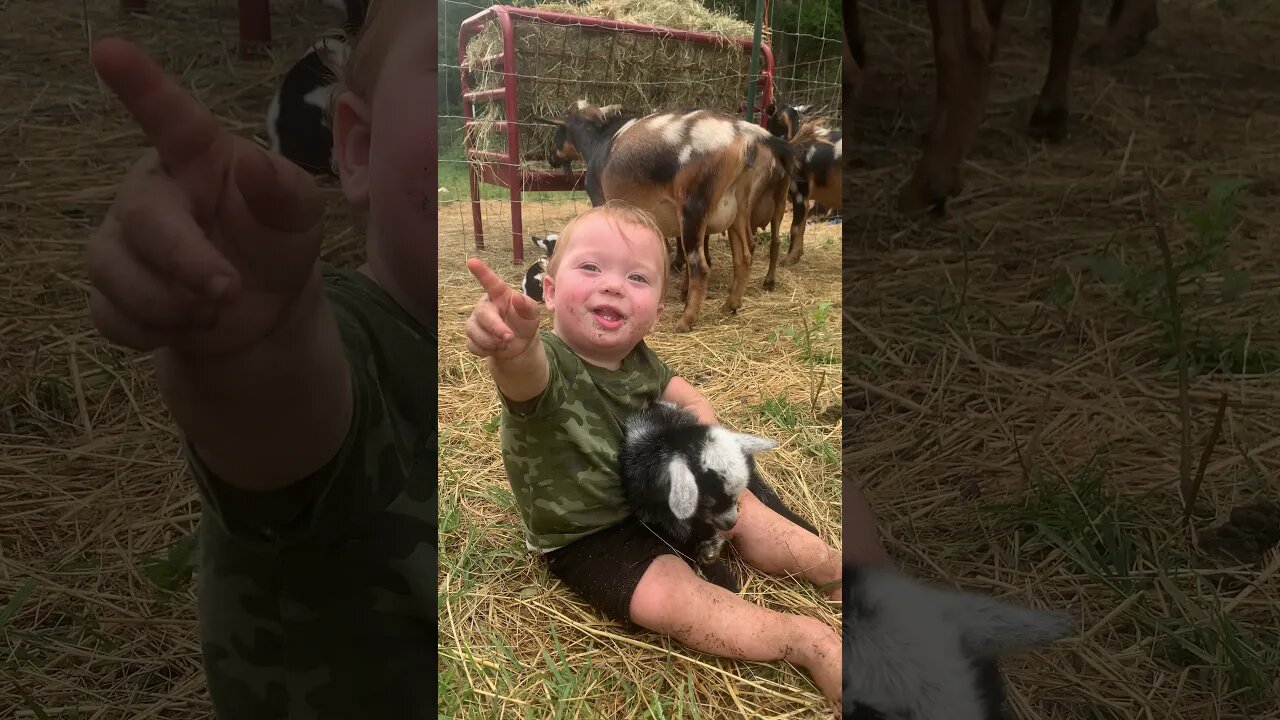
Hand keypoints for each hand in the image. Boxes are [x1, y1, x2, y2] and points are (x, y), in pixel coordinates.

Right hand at [85, 37, 324, 357]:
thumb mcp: (299, 214)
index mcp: (196, 158)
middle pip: (141, 218)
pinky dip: (158, 333)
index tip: (109, 51)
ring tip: (218, 304)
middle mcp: (148, 193)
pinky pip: (113, 317)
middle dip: (186, 261)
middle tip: (229, 288)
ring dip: (178, 305)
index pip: (169, 117)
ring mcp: (120, 243)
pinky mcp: (109, 293)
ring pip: (120, 275)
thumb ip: (285, 187)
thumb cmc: (276, 239)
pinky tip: (189, 324)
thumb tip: (254, 164)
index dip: (141, 86)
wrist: (265, 307)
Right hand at [464, 258, 540, 359]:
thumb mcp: (532, 314)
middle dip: (496, 328)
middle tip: (509, 337)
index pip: (491, 282)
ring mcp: (475, 322)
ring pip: (475, 331)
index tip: (471, 261)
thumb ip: (528, 305)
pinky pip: (473, 345)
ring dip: (492, 341)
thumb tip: (518, 297)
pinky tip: (495, 348)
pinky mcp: (471, 338)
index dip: (481, 272)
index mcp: (499, 295)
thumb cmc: (524, 322)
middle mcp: (485, 306)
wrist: (520, 345)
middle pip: (482, 314)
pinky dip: (486, 350)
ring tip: (505, 342)